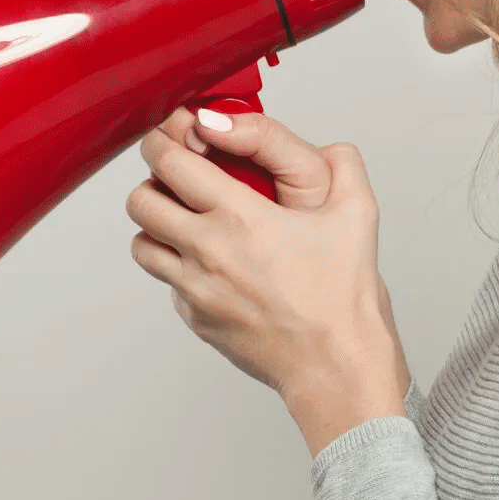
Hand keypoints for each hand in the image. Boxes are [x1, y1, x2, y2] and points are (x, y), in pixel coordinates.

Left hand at [126, 108, 411, 451]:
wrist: (336, 365)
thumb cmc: (343, 298)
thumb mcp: (357, 216)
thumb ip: (342, 165)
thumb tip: (327, 144)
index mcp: (241, 217)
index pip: (170, 160)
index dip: (166, 138)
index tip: (177, 134)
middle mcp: (207, 252)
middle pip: (141, 198)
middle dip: (155, 179)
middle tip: (178, 175)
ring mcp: (194, 288)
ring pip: (141, 242)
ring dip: (157, 224)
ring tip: (188, 218)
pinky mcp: (193, 316)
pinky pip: (167, 281)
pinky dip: (178, 266)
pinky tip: (212, 262)